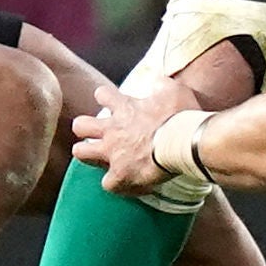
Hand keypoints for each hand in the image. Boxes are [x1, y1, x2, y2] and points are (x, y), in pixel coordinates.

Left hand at [71, 77, 196, 194]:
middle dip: (84, 128)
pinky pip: (107, 184)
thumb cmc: (181, 116)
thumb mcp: (175, 90)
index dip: (104, 97)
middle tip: (94, 132)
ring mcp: (113, 153)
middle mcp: (113, 129)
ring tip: (95, 157)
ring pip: (82, 153)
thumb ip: (162, 85)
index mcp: (126, 108)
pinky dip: (116, 184)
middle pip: (81, 125)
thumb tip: (158, 81)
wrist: (185, 142)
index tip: (110, 101)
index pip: (103, 94)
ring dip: (87, 154)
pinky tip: (124, 184)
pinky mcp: (120, 175)